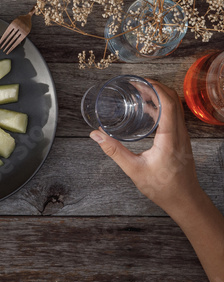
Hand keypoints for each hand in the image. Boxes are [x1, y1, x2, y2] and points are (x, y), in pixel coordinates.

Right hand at [90, 80, 202, 215]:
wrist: (185, 200)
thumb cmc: (163, 188)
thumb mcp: (134, 170)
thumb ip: (114, 151)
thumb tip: (96, 136)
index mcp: (170, 138)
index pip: (168, 104)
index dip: (156, 88)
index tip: (141, 81)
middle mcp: (180, 134)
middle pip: (173, 101)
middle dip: (156, 88)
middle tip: (137, 84)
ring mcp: (183, 137)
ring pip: (176, 108)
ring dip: (160, 97)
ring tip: (140, 94)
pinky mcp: (182, 140)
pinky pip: (175, 117)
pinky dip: (162, 108)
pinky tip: (148, 112)